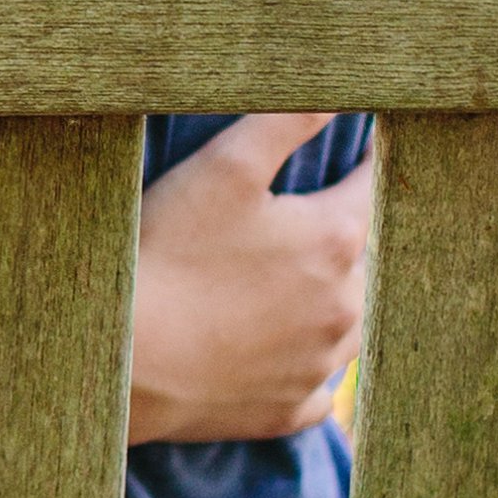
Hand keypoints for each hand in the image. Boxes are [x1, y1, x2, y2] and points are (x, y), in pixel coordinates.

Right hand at [126, 112, 368, 445]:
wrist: (124, 360)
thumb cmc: (170, 254)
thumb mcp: (224, 167)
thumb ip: (289, 119)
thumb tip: (344, 89)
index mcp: (336, 240)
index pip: (372, 186)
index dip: (362, 162)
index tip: (356, 149)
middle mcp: (345, 306)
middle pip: (364, 256)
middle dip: (341, 232)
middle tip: (303, 216)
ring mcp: (319, 364)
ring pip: (350, 323)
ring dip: (331, 298)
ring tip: (292, 281)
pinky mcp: (289, 409)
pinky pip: (318, 385)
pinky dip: (305, 363)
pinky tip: (278, 350)